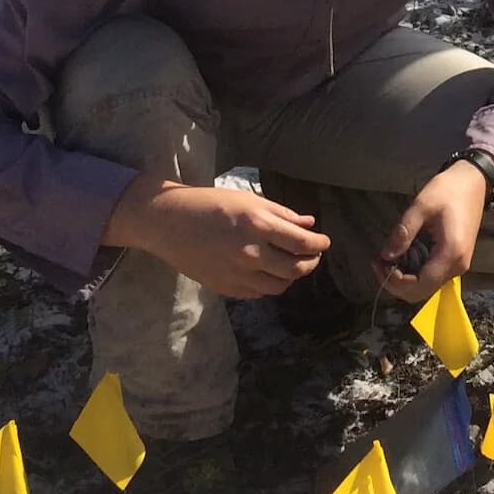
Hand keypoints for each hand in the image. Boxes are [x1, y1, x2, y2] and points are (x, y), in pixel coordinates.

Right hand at [103, 177, 330, 299]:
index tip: (324, 242)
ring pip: (278, 286)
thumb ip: (282, 215)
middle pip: (295, 269)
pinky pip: (258, 292)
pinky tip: (269, 272)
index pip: (302, 243)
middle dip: (310, 263)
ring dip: (291, 277)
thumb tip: (309, 224)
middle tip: (312, 255)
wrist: (169, 223)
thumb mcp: (250, 200)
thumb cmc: (211, 204)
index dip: (319, 244)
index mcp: (258, 226)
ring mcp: (237, 274)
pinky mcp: (225, 287)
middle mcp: (250, 253)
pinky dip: (270, 284)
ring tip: (292, 264)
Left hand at [374, 161, 487, 301]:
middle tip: (378, 261)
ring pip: (425, 286)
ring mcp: (458, 265)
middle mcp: (457, 266)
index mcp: (450, 254)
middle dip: (395, 283)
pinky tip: (402, 255)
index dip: (395, 281)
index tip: (379, 262)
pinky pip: (431, 275)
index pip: (419, 285)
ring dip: (403, 278)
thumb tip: (386, 256)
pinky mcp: (456, 260)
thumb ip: (403, 232)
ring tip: (386, 258)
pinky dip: (413, 272)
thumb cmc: (449, 190)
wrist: (475, 181)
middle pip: (421, 291)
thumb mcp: (422, 205)